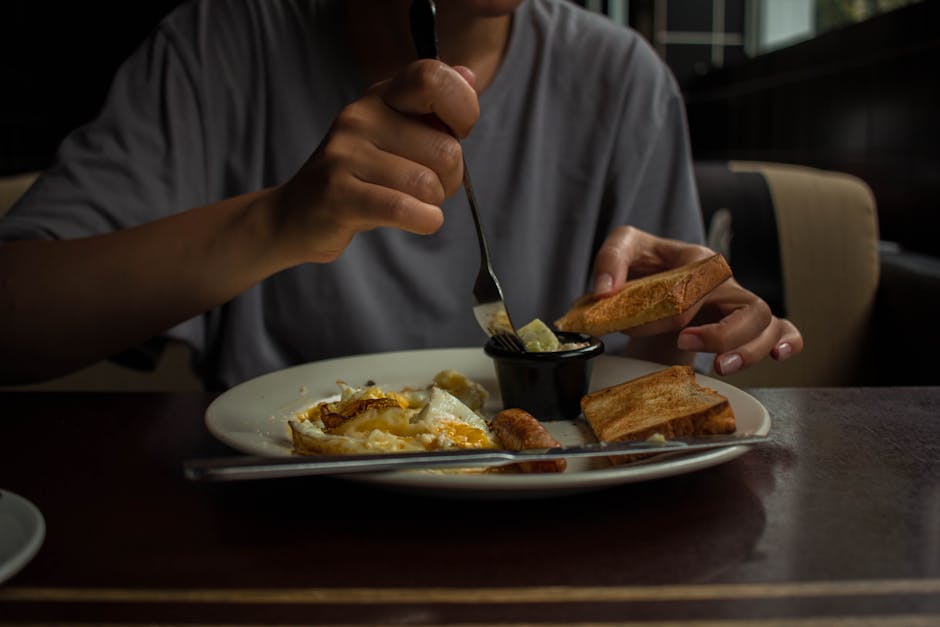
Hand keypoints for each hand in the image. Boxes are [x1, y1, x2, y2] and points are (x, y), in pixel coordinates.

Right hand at [271, 60, 478, 263]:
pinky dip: (425, 221)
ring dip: (433, 204)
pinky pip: (404, 208)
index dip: (463, 109)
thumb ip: (432, 108)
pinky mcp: (339, 194)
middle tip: (428, 187)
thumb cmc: (359, 176)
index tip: (456, 134)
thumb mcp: (394, 134)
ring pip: (428, 184)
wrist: (297, 214)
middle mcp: (361, 116)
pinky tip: (418, 220)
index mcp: (380, 97)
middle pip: (446, 149)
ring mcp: (346, 154)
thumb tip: (469, 75)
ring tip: (412, 204)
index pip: (432, 77)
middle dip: (451, 179)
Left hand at [592, 225, 802, 374]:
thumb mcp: (624, 250)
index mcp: (698, 260)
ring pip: (765, 323)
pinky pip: (784, 328)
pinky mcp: (747, 323)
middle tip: (684, 343)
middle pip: (745, 306)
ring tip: (722, 367)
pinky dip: (788, 341)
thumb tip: (605, 291)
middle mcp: (725, 282)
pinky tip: (780, 356)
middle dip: (719, 333)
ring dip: (748, 348)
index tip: (638, 326)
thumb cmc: (645, 265)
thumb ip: (610, 260)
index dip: (668, 311)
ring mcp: (739, 303)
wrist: (654, 282)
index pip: (697, 287)